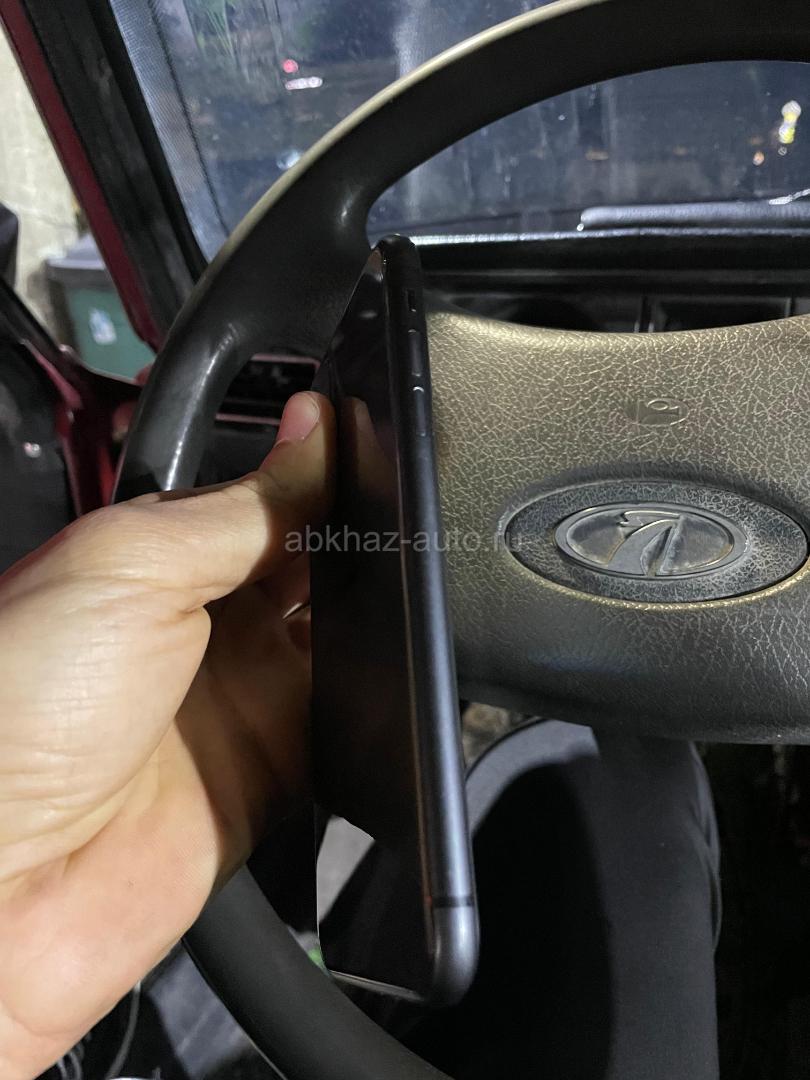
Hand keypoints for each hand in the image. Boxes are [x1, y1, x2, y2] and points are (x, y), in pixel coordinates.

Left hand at [0, 391, 333, 1078]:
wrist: (1, 878)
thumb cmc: (15, 710)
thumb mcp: (130, 564)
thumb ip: (238, 508)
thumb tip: (312, 441)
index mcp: (158, 561)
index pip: (263, 500)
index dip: (314, 469)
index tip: (362, 441)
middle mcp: (205, 627)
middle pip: (313, 565)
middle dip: (354, 541)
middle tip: (382, 525)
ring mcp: (245, 700)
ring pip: (344, 638)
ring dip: (373, 616)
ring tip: (386, 596)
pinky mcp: (279, 771)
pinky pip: (352, 722)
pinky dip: (380, 697)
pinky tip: (385, 671)